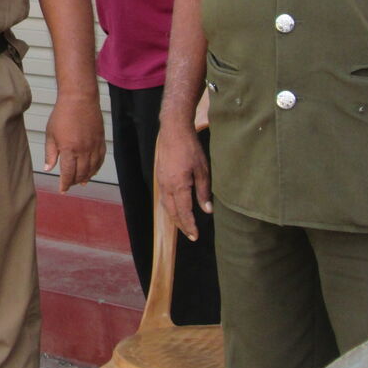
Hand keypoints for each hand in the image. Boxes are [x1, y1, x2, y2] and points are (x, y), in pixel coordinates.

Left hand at [44, 93, 105, 191]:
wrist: (79, 99)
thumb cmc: (62, 114)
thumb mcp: (51, 134)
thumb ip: (50, 153)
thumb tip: (48, 168)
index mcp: (69, 149)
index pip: (68, 173)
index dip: (65, 184)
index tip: (62, 189)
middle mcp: (83, 150)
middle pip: (81, 174)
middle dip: (75, 182)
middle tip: (70, 184)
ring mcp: (94, 146)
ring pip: (92, 169)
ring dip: (86, 177)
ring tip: (81, 181)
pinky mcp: (101, 141)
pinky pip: (100, 160)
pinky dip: (96, 168)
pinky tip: (92, 171)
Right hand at [156, 123, 211, 240]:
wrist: (174, 132)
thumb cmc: (190, 149)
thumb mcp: (202, 170)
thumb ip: (203, 192)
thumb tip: (207, 210)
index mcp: (178, 185)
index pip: (183, 211)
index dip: (189, 225)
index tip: (195, 236)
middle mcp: (166, 186)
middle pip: (172, 212)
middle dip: (181, 225)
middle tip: (190, 235)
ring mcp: (161, 181)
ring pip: (166, 205)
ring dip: (174, 217)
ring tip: (183, 226)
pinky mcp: (160, 176)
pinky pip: (163, 197)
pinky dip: (169, 207)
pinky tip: (175, 208)